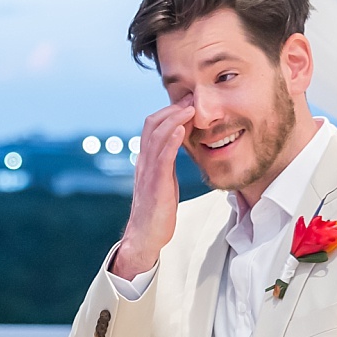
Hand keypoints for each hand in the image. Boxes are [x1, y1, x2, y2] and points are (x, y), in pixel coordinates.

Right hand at [111, 100, 194, 279]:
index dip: (169, 111)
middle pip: (152, 123)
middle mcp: (144, 162)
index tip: (188, 103)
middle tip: (192, 100)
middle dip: (172, 108)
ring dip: (175, 118)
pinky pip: (162, 157)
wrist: (144, 237)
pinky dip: (171, 140)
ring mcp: (148, 172)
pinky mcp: (155, 184)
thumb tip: (178, 147)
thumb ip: (168, 163)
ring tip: (191, 108)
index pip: (153, 126)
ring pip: (157, 135)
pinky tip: (182, 129)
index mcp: (146, 160)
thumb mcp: (163, 181)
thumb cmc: (156, 212)